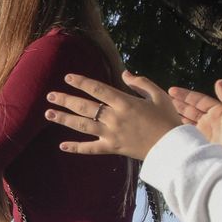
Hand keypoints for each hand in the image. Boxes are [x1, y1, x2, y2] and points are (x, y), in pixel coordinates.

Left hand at [44, 71, 181, 160]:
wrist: (173, 146)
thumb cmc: (167, 119)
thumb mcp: (158, 95)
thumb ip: (141, 83)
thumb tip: (124, 74)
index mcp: (125, 102)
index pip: (97, 89)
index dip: (81, 82)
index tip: (68, 77)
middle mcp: (114, 117)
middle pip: (84, 107)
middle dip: (65, 100)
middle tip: (50, 95)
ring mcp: (111, 134)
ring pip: (82, 125)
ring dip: (64, 119)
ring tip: (48, 114)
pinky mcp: (112, 148)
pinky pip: (91, 148)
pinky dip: (76, 147)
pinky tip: (62, 145)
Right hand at [167, 80, 221, 178]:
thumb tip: (219, 81)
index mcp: (219, 112)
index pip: (198, 100)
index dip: (185, 95)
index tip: (171, 90)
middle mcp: (210, 121)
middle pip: (190, 110)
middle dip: (176, 104)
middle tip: (160, 99)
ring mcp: (205, 134)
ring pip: (186, 122)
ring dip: (175, 117)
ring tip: (161, 113)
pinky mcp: (201, 145)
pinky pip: (187, 136)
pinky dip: (178, 132)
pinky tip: (168, 130)